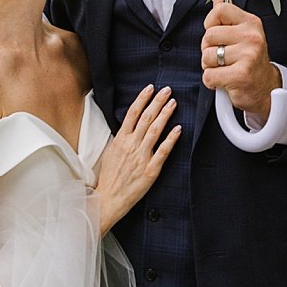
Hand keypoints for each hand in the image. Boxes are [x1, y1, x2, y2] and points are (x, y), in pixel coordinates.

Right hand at [95, 84, 180, 233]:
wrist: (108, 198)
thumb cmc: (109, 177)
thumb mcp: (111, 151)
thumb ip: (122, 138)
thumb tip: (130, 125)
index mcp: (120, 139)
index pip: (133, 113)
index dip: (143, 98)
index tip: (150, 88)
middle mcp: (131, 145)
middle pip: (146, 118)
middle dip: (158, 101)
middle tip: (167, 90)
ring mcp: (141, 157)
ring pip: (155, 130)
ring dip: (165, 114)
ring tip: (173, 103)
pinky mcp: (150, 170)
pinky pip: (163, 151)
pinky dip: (171, 139)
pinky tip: (178, 129)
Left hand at [201, 0, 281, 118]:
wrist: (265, 88)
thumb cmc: (249, 60)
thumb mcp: (242, 33)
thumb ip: (228, 14)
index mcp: (251, 23)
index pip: (220, 10)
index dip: (211, 23)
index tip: (218, 35)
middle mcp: (252, 37)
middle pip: (208, 35)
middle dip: (208, 49)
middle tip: (223, 57)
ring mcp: (248, 56)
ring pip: (206, 56)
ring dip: (210, 67)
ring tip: (225, 69)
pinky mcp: (241, 76)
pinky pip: (209, 76)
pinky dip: (212, 82)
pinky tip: (225, 80)